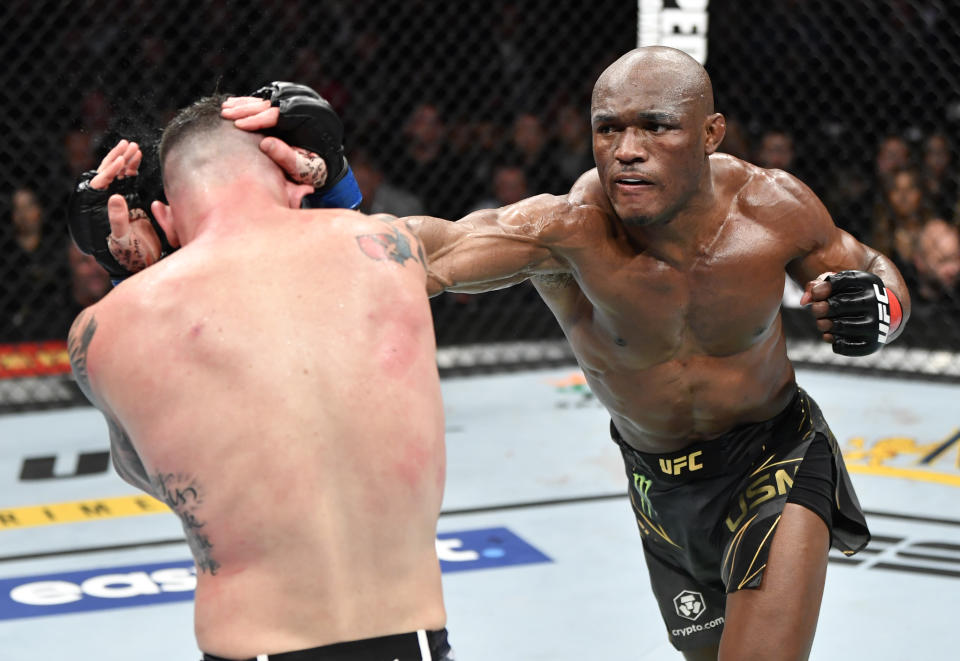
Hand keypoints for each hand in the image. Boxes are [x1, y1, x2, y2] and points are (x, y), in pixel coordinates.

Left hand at [68, 139, 164, 279]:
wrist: (140, 264)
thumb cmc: (127, 255)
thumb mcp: (122, 239)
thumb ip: (117, 219)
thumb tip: (114, 197)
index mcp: (98, 209)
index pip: (101, 182)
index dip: (112, 169)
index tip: (123, 159)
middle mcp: (105, 202)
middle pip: (107, 173)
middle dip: (118, 157)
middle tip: (127, 143)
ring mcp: (118, 201)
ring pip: (118, 174)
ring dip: (126, 160)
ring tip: (133, 146)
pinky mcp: (130, 202)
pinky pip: (128, 181)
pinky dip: (133, 168)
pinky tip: (138, 158)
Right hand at [222, 96, 328, 187]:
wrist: (326, 159)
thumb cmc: (315, 167)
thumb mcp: (303, 167)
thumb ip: (286, 157)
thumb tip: (265, 144)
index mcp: (310, 119)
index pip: (278, 115)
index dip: (256, 120)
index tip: (238, 125)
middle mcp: (305, 105)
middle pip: (271, 104)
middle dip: (246, 109)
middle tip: (225, 114)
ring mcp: (298, 100)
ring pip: (268, 98)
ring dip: (245, 103)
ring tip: (226, 108)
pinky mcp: (291, 101)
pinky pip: (268, 99)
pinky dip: (251, 102)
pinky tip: (234, 104)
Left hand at [800, 270, 901, 355]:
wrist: (881, 316)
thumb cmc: (850, 296)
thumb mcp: (837, 285)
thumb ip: (816, 286)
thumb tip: (804, 300)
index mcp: (868, 282)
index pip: (841, 281)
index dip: (822, 289)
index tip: (817, 295)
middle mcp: (876, 301)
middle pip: (839, 304)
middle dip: (820, 308)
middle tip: (817, 310)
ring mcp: (877, 324)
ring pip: (841, 326)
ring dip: (824, 325)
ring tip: (823, 323)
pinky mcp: (872, 344)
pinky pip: (845, 346)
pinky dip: (833, 342)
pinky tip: (832, 336)